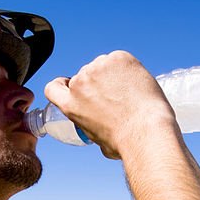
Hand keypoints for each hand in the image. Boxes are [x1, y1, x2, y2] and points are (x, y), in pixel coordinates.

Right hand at [43, 51, 178, 159]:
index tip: (72, 86)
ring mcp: (98, 67)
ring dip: (112, 74)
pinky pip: (120, 59)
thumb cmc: (125, 141)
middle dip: (97, 83)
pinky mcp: (118, 58)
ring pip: (102, 66)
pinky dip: (127, 68)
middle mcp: (80, 83)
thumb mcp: (99, 141)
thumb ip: (92, 128)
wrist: (146, 129)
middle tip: (116, 96)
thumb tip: (101, 128)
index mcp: (71, 105)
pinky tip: (136, 82)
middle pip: (84, 76)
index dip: (62, 86)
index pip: (53, 88)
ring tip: (129, 92)